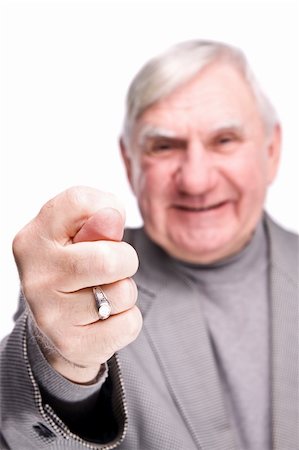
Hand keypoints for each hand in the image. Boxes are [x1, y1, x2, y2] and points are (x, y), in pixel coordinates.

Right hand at [13, 186, 141, 382]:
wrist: (57, 324)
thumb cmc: (74, 266)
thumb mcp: (77, 234)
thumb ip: (95, 217)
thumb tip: (112, 218)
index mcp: (33, 238)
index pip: (79, 201)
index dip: (107, 209)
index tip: (103, 227)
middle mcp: (36, 276)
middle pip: (110, 259)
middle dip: (126, 260)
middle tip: (112, 267)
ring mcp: (51, 314)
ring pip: (124, 292)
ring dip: (126, 291)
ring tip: (103, 292)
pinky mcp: (72, 344)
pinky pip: (129, 324)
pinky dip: (127, 319)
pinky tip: (105, 317)